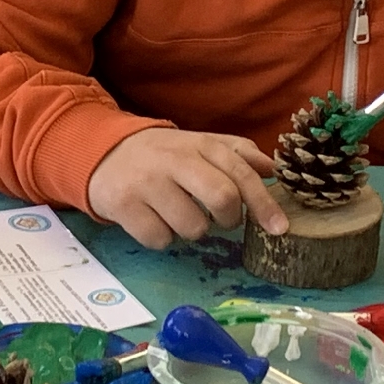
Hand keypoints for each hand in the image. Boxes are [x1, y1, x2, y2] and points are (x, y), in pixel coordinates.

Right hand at [86, 128, 286, 249]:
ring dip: (192, 230)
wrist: (104, 152)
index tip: (279, 228)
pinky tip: (154, 219)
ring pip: (192, 227)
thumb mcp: (200, 144)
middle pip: (222, 198)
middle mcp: (174, 160)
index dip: (263, 203)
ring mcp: (147, 182)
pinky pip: (160, 240)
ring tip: (178, 214)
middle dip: (229, 220)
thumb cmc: (163, 154)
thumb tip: (273, 169)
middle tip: (220, 220)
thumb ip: (238, 153)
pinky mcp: (123, 205)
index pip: (240, 171)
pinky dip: (162, 237)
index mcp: (199, 144)